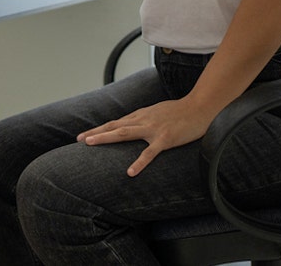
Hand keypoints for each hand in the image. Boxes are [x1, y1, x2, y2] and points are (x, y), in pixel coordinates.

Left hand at [76, 99, 211, 176]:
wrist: (201, 107)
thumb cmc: (181, 111)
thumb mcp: (158, 112)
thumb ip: (145, 119)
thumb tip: (133, 125)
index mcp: (141, 115)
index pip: (116, 122)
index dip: (99, 129)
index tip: (84, 135)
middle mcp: (143, 120)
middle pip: (114, 126)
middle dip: (95, 133)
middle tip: (78, 140)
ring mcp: (153, 129)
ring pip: (124, 133)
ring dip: (106, 137)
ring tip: (90, 144)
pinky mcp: (165, 139)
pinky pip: (150, 152)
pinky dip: (139, 162)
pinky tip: (130, 172)